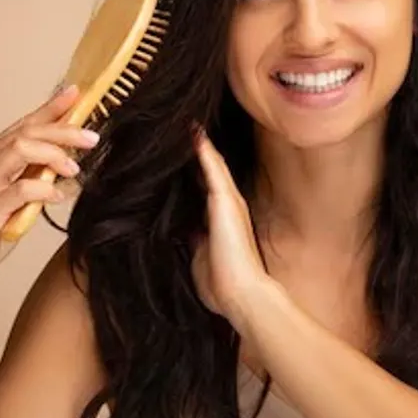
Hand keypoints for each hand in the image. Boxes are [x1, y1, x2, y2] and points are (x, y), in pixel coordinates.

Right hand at [0, 84, 100, 295]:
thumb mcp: (18, 197)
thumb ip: (37, 174)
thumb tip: (71, 159)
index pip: (24, 124)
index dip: (51, 108)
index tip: (76, 94)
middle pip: (26, 132)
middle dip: (63, 131)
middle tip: (93, 137)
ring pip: (21, 150)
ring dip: (54, 155)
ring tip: (75, 169)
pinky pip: (21, 189)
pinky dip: (45, 189)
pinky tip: (58, 196)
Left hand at [190, 126, 273, 329]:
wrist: (241, 296)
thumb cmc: (222, 286)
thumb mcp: (199, 260)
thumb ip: (192, 243)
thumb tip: (182, 233)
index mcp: (219, 222)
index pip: (201, 192)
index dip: (190, 175)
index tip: (175, 160)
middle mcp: (227, 207)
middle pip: (208, 172)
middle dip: (194, 153)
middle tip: (178, 129)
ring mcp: (228, 201)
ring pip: (212, 164)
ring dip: (199, 145)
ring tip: (185, 121)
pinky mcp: (226, 199)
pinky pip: (212, 166)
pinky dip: (202, 148)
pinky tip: (192, 130)